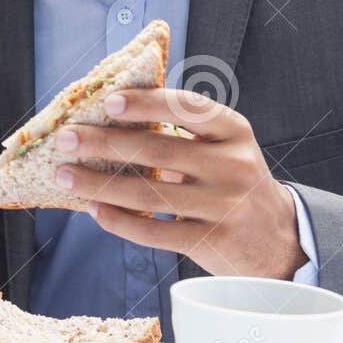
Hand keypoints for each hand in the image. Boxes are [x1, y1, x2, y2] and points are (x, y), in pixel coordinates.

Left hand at [53, 87, 307, 279]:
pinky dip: (117, 220)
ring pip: (148, 193)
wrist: (279, 240)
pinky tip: (93, 209)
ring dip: (98, 184)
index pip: (188, 108)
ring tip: (64, 175)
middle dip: (104, 142)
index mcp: (233, 131)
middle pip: (157, 149)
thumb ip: (180, 132)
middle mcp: (232, 165)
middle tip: (65, 138)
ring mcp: (224, 205)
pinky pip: (153, 231)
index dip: (147, 103)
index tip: (109, 100)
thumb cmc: (231, 182)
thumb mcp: (222, 148)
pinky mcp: (211, 241)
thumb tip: (106, 118)